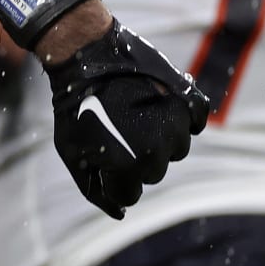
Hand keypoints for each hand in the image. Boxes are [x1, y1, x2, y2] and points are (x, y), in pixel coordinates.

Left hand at [45, 20, 209, 218]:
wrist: (86, 53)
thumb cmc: (74, 105)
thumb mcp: (72, 152)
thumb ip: (94, 189)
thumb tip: (119, 212)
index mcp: (129, 166)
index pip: (130, 194)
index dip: (112, 177)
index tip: (102, 154)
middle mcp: (159, 150)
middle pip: (153, 172)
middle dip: (134, 157)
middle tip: (115, 128)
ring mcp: (176, 125)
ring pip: (174, 150)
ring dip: (157, 138)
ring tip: (131, 112)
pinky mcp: (188, 102)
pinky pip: (192, 124)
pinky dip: (179, 118)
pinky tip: (156, 104)